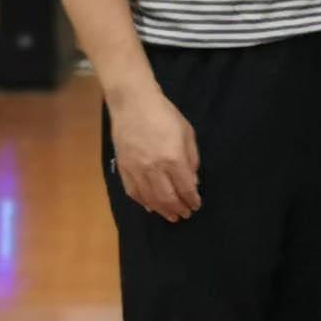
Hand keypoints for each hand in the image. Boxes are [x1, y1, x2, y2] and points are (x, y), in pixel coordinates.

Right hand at [108, 84, 201, 220]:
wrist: (132, 103)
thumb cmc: (164, 114)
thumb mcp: (187, 132)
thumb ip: (191, 159)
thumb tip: (193, 181)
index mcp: (173, 158)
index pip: (186, 187)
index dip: (192, 199)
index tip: (196, 205)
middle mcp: (154, 168)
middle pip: (168, 197)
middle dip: (179, 208)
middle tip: (185, 214)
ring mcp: (136, 170)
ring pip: (150, 199)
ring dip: (162, 210)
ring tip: (171, 216)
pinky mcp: (123, 168)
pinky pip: (133, 192)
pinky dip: (143, 202)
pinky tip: (150, 207)